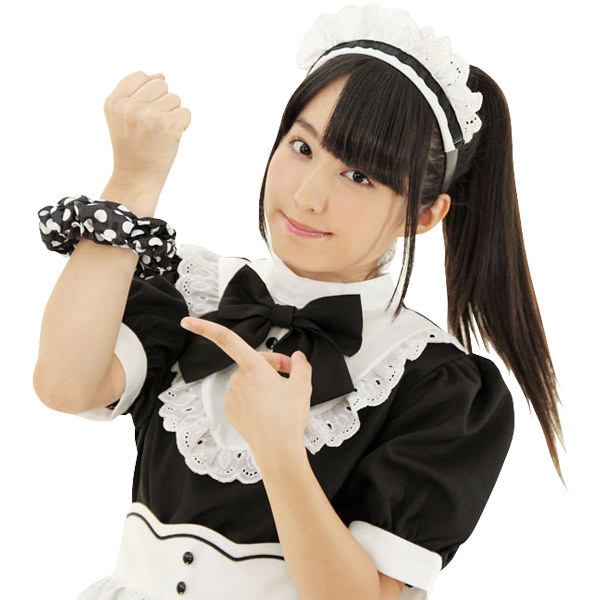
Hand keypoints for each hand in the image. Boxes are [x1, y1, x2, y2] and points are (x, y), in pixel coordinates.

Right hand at [104, 71, 191, 190]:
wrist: (136, 178)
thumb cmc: (132, 148)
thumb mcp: (122, 117)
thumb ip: (137, 93)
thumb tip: (161, 75)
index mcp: (114, 102)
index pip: (140, 77)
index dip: (148, 94)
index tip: (144, 115)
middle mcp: (130, 106)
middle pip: (160, 85)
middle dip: (162, 103)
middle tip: (153, 127)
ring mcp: (149, 115)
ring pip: (175, 98)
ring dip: (173, 114)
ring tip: (160, 133)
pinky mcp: (168, 125)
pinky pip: (186, 112)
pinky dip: (183, 125)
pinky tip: (170, 137)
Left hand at [180, 317, 312, 460]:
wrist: (278, 450)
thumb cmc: (288, 416)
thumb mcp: (303, 385)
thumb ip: (301, 365)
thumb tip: (297, 358)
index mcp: (253, 367)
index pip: (227, 339)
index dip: (205, 328)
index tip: (187, 321)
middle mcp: (238, 379)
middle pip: (254, 363)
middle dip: (272, 366)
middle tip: (291, 376)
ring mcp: (231, 396)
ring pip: (249, 381)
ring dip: (264, 384)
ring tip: (281, 398)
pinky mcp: (230, 411)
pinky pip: (243, 397)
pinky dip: (255, 398)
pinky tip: (268, 409)